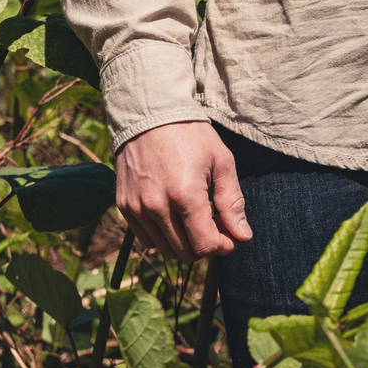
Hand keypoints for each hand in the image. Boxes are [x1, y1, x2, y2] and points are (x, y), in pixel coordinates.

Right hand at [115, 121, 252, 261]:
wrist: (150, 114)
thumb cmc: (191, 135)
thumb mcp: (221, 162)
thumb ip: (232, 202)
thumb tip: (243, 236)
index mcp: (185, 196)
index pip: (205, 245)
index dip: (223, 246)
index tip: (231, 237)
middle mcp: (157, 206)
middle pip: (185, 253)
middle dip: (206, 246)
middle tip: (215, 227)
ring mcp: (137, 208)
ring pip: (164, 249)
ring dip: (184, 244)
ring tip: (195, 222)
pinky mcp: (124, 206)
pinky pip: (145, 239)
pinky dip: (163, 237)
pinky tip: (174, 218)